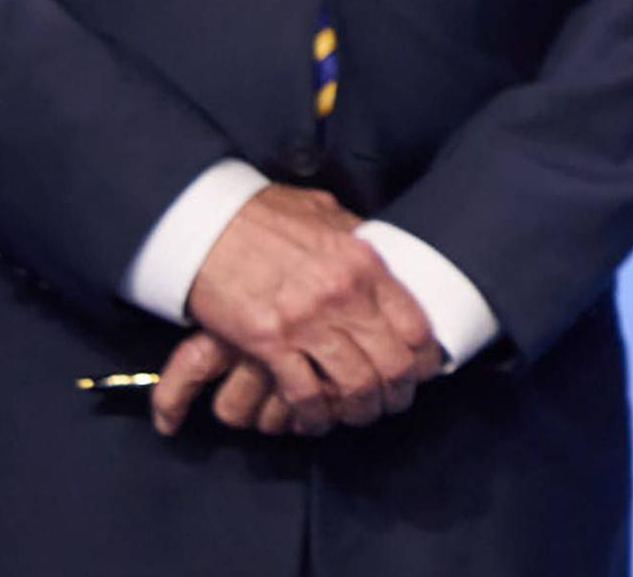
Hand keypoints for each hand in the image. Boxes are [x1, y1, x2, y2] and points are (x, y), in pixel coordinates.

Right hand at [181, 184, 441, 434]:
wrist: (207, 221)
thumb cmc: (267, 215)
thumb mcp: (328, 215)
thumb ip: (359, 242)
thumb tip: (383, 263)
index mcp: (365, 263)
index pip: (415, 326)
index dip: (425, 359)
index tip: (421, 371)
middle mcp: (343, 294)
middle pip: (392, 363)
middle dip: (397, 392)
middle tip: (392, 402)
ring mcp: (306, 320)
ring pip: (353, 384)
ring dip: (360, 409)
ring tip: (358, 413)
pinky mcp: (268, 341)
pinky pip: (304, 393)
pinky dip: (315, 414)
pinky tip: (316, 418)